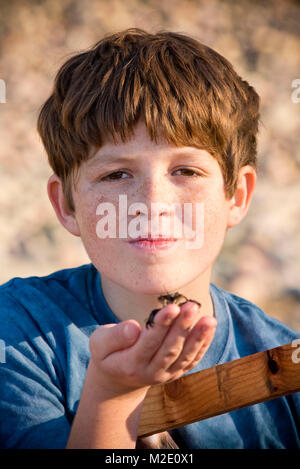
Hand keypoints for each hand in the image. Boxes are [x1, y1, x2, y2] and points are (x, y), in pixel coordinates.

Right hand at [89, 301, 216, 396]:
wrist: (117, 380)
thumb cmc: (107, 353)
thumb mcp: (99, 343)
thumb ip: (114, 336)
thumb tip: (133, 328)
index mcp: (130, 364)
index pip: (149, 343)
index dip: (161, 326)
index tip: (172, 308)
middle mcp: (151, 372)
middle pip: (170, 349)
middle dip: (182, 327)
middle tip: (191, 306)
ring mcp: (166, 375)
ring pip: (185, 357)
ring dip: (198, 337)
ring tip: (209, 319)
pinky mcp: (176, 372)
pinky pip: (193, 360)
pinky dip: (203, 344)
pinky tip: (210, 327)